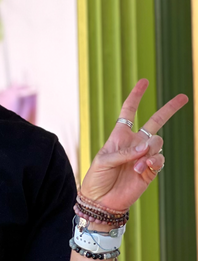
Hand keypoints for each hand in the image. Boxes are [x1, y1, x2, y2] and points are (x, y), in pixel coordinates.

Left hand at [80, 79, 187, 210]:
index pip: (128, 112)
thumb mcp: (104, 160)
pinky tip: (142, 168)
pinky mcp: (150, 170)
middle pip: (155, 122)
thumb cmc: (97, 177)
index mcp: (119, 136)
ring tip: (135, 165)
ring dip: (149, 152)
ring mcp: (143, 156)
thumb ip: (125, 152)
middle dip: (169, 109)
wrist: (102, 200)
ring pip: (158, 143)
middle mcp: (134, 143)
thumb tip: (146, 146)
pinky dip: (153, 162)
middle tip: (184, 97)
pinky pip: (159, 160)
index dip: (136, 96)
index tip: (144, 82)